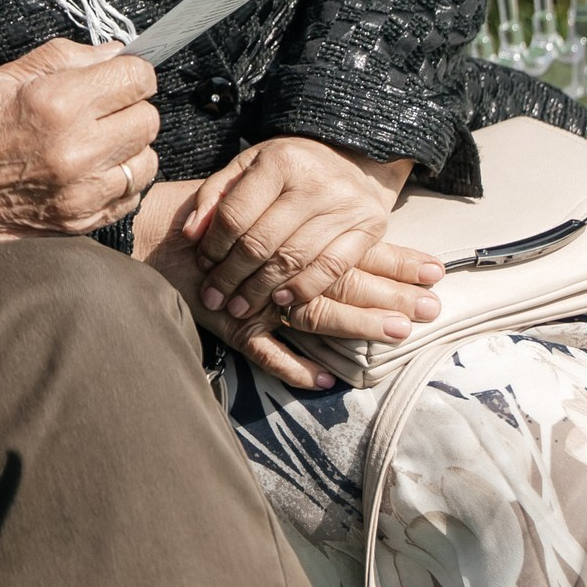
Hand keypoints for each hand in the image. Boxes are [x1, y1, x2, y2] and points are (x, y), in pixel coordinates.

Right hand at [0, 39, 159, 252]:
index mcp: (57, 103)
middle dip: (130, 108)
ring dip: (128, 150)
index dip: (130, 73)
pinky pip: (128, 198)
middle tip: (102, 108)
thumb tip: (117, 53)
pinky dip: (118, 183)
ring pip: (145, 163)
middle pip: (149, 120)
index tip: (115, 77)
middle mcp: (75, 150)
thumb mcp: (6, 74)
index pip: (138, 79)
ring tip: (96, 143)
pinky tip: (90, 172)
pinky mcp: (76, 224)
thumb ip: (68, 59)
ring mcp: (78, 193)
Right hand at [141, 207, 443, 389]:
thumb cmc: (209, 218)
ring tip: (396, 332)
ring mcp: (256, 297)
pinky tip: (320, 380)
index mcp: (291, 231)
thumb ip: (306, 220)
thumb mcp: (259, 205)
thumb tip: (365, 222)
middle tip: (431, 305)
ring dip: (356, 324)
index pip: (351, 247)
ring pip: (314, 314)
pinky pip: (264, 351)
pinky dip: (291, 366)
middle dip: (390, 293)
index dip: (394, 259)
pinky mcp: (230, 323)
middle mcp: (278, 264)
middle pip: (342, 279)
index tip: (435, 270)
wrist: (152, 233)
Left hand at [182, 138, 430, 323]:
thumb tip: (190, 234)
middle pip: (262, 242)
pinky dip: (303, 289)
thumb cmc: (290, 168)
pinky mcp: (369, 227)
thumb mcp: (248, 165)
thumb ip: (215, 195)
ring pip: (293, 259)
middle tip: (215, 297)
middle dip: (232, 276)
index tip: (203, 265)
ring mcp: (345, 206)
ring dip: (261, 290)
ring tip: (240, 307)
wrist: (353, 157)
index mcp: (279, 161)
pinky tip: (281, 301)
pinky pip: (331, 268)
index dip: (214, 245)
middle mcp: (315, 182)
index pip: (236, 214)